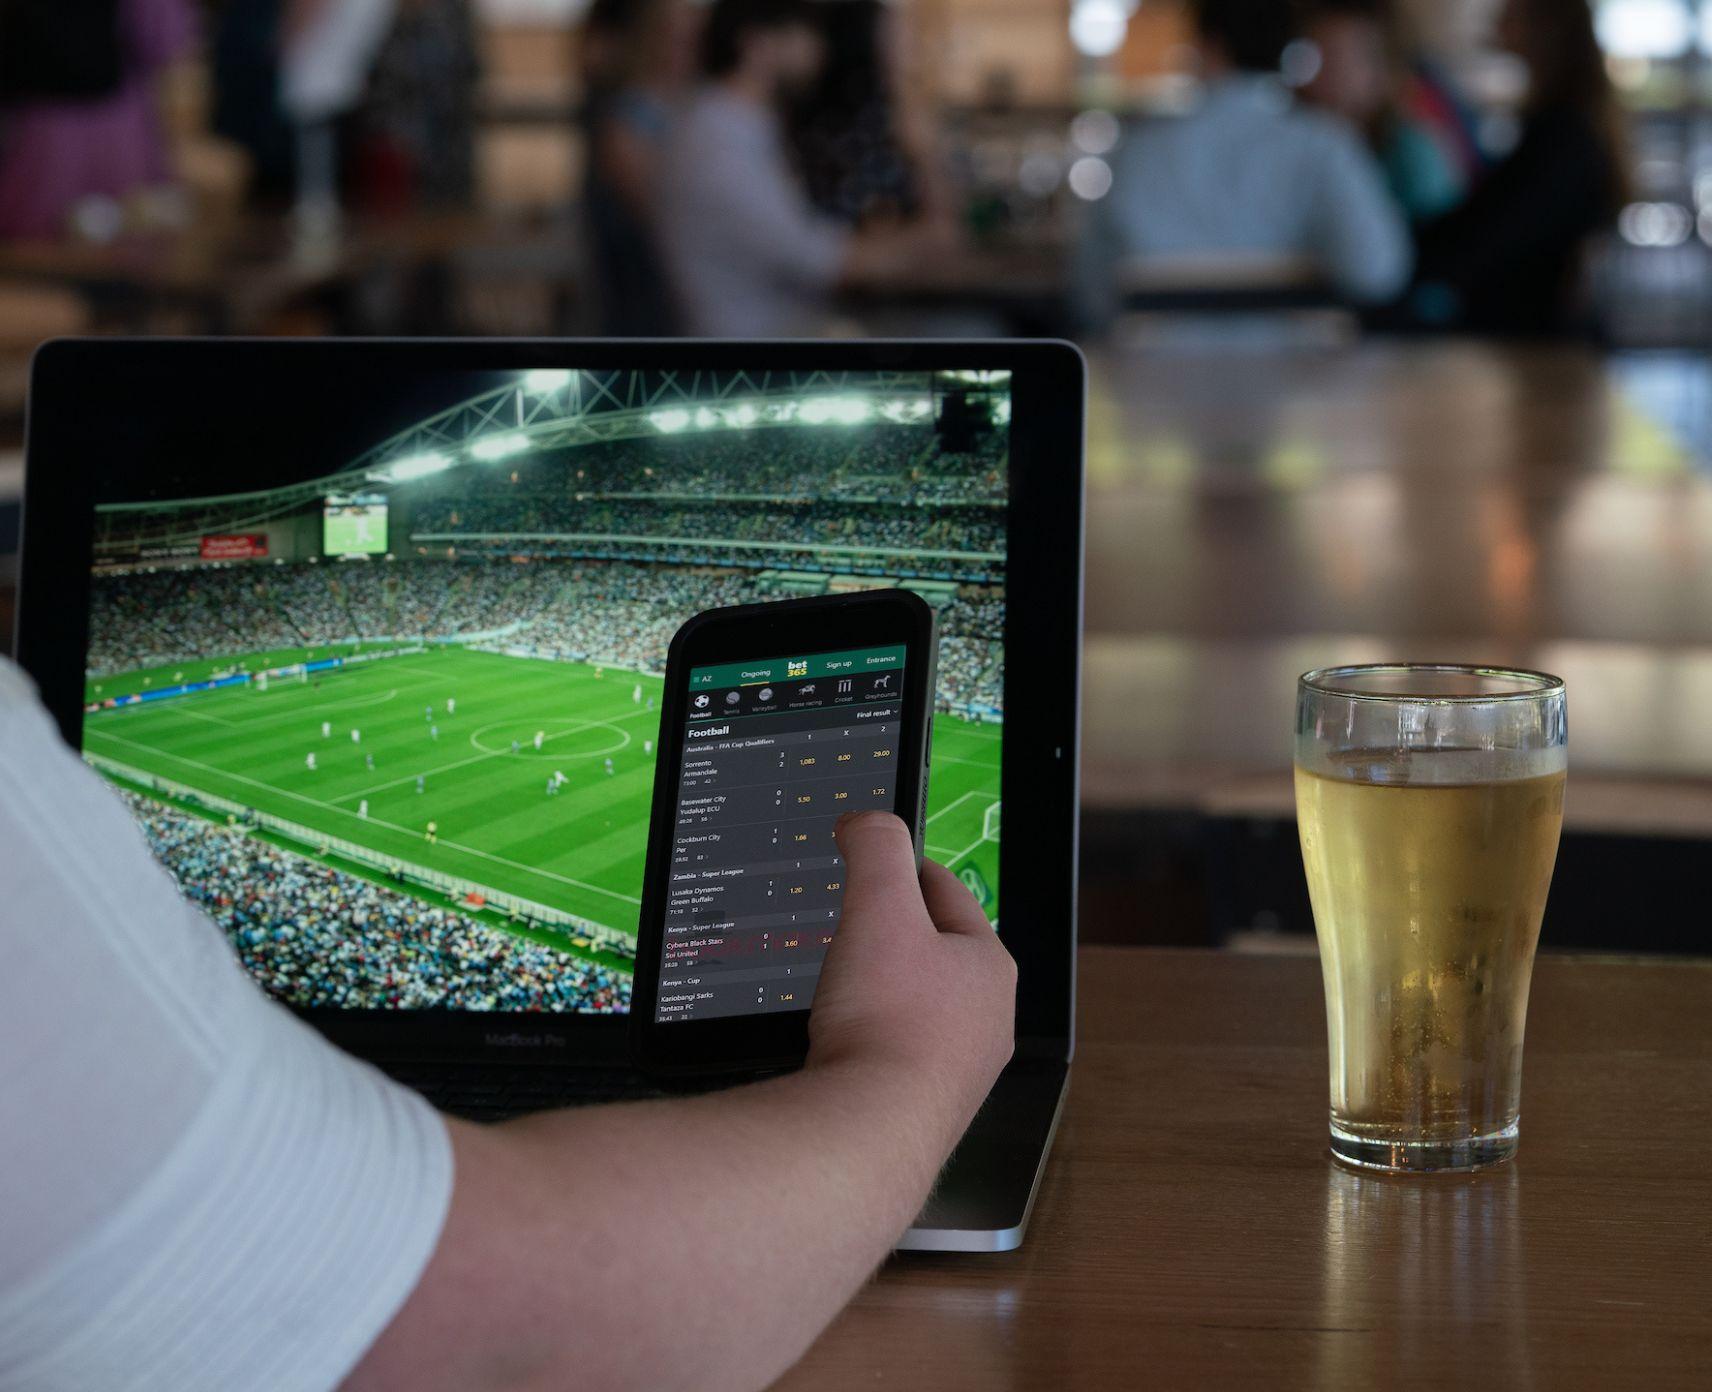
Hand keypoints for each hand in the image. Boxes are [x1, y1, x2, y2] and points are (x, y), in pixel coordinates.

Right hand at [807, 812, 1015, 1119]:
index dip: (903, 868)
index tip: (875, 859)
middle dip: (893, 934)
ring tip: (845, 983)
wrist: (866, 1132)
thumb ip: (876, 849)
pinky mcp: (924, 1107)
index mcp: (990, 966)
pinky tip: (845, 1039)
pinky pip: (897, 1053)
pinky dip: (871, 1037)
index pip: (946, 894)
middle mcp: (987, 1020)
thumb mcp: (878, 907)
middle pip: (935, 954)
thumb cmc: (885, 1022)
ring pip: (918, 1007)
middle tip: (853, 921)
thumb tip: (869, 821)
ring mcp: (959, 1070)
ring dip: (882, 990)